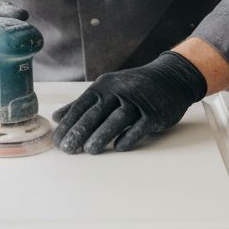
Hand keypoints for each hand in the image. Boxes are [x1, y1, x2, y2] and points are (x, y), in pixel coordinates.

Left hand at [52, 51, 207, 153]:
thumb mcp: (107, 89)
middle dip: (80, 132)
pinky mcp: (154, 113)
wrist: (171, 78)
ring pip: (116, 120)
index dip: (68, 124)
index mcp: (104, 86)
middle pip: (96, 114)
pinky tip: (118, 148)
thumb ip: (83, 104)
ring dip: (102, 135)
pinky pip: (140, 127)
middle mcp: (119, 92)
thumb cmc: (134, 87)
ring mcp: (138, 102)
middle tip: (68, 149)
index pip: (81, 106)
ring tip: (90, 150)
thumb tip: (57, 117)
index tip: (58, 140)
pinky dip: (129, 137)